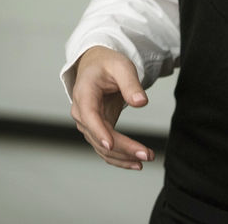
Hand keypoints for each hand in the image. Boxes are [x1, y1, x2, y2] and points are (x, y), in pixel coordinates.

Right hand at [69, 45, 155, 169]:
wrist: (96, 67)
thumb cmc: (107, 65)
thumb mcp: (121, 66)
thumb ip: (131, 84)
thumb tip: (141, 102)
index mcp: (84, 92)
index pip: (89, 115)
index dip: (98, 131)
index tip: (110, 144)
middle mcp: (81, 112)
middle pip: (98, 136)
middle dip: (122, 148)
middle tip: (146, 154)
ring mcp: (87, 124)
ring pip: (102, 148)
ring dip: (123, 157)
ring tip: (146, 158)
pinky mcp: (96, 131)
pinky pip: (106, 149)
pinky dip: (119, 158)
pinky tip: (135, 163)